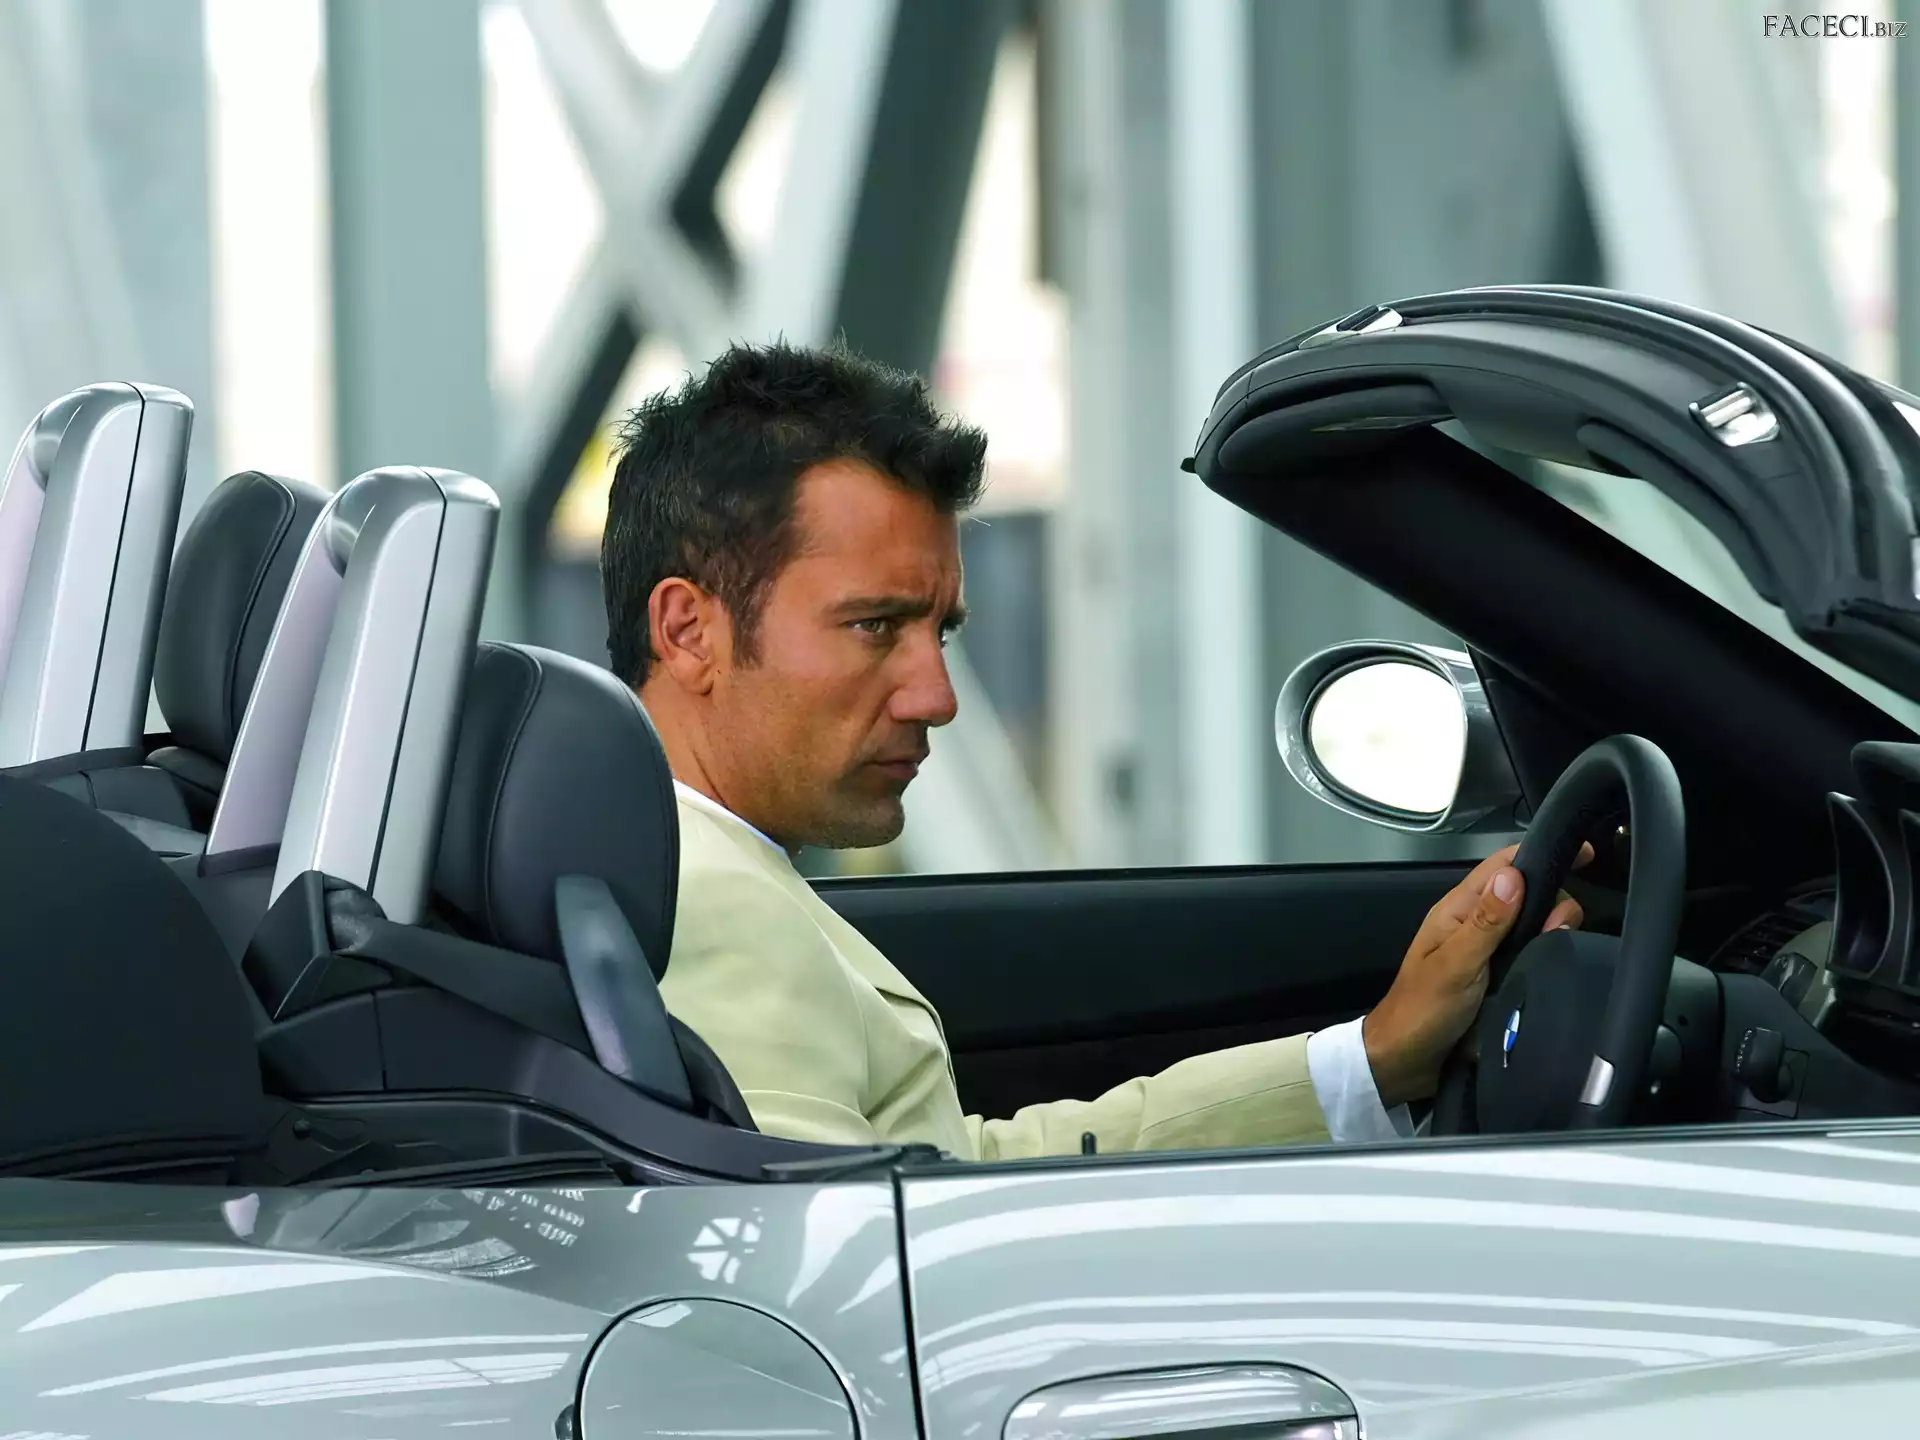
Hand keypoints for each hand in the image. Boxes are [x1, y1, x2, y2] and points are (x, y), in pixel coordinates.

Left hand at [1361, 841, 1589, 1107]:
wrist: (1405, 1062)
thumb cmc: (1420, 1011)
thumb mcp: (1455, 965)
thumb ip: (1485, 922)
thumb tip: (1514, 875)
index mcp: (1458, 911)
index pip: (1503, 866)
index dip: (1541, 854)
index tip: (1585, 854)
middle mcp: (1476, 925)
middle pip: (1528, 894)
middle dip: (1554, 904)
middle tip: (1558, 933)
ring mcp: (1488, 953)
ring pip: (1534, 926)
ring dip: (1553, 933)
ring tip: (1555, 954)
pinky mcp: (1500, 979)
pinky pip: (1532, 957)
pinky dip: (1547, 957)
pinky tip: (1557, 969)